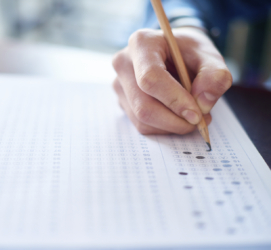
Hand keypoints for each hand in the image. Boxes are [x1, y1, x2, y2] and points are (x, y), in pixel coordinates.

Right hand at [112, 27, 231, 134]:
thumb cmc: (189, 52)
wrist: (173, 52)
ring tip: (191, 116)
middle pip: (143, 105)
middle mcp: (124, 64)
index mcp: (141, 43)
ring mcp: (119, 84)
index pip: (150, 78)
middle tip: (199, 121)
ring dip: (171, 126)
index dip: (174, 100)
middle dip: (174, 120)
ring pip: (142, 120)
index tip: (196, 114)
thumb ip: (215, 75)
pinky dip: (164, 127)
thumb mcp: (209, 55)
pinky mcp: (122, 101)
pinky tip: (177, 116)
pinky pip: (141, 125)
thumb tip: (203, 104)